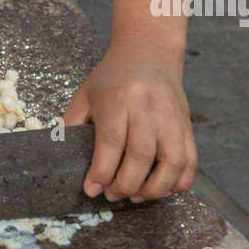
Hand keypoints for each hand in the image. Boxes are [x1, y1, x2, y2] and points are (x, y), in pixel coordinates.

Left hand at [61, 39, 197, 202]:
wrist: (149, 51)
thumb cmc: (113, 77)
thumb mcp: (85, 93)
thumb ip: (72, 123)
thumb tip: (58, 156)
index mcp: (118, 98)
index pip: (111, 141)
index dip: (102, 171)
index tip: (92, 189)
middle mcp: (148, 107)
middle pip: (141, 155)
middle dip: (126, 184)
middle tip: (112, 195)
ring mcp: (172, 117)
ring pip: (173, 161)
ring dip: (155, 188)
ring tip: (136, 196)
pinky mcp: (187, 125)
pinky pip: (191, 161)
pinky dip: (179, 183)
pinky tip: (161, 187)